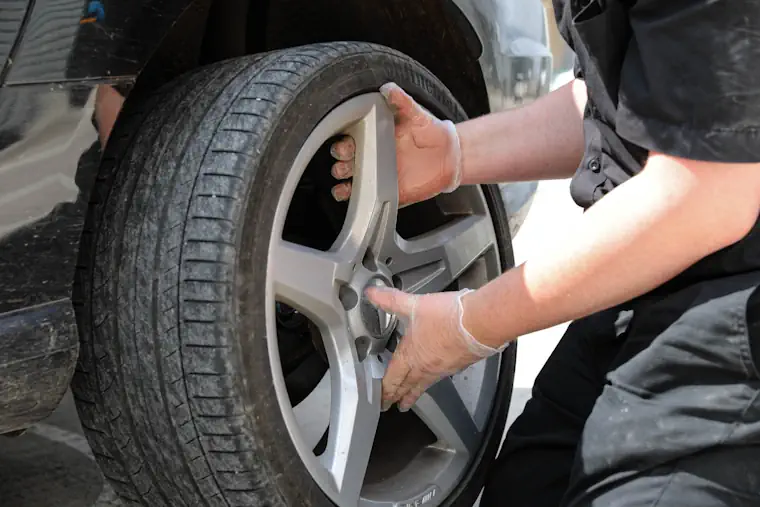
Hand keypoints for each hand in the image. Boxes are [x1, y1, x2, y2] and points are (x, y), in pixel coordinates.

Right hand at [330, 82, 461, 206]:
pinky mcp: (388, 192)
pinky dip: (354, 198)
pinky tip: (350, 194)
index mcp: (375, 138)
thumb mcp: (416, 114)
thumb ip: (401, 102)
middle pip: (346, 162)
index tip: (345, 143)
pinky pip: (367, 198)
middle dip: (341, 163)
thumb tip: (388, 88)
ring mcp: (378, 176)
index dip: (343, 143)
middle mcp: (373, 158)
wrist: (450, 155)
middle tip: (346, 161)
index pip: (350, 141)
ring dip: (342, 182)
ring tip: (344, 181)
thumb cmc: (430, 132)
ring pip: (350, 181)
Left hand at [365, 286, 504, 411]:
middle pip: (407, 386)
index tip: (380, 400)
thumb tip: (372, 293)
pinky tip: (436, 376)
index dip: (384, 390)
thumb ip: (391, 300)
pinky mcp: (458, 365)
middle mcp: (425, 367)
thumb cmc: (448, 317)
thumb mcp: (414, 304)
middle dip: (397, 397)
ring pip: (424, 385)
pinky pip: (441, 377)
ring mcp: (442, 368)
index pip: (392, 378)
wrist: (480, 323)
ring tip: (409, 401)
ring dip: (414, 394)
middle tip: (390, 406)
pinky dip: (433, 381)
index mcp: (410, 355)